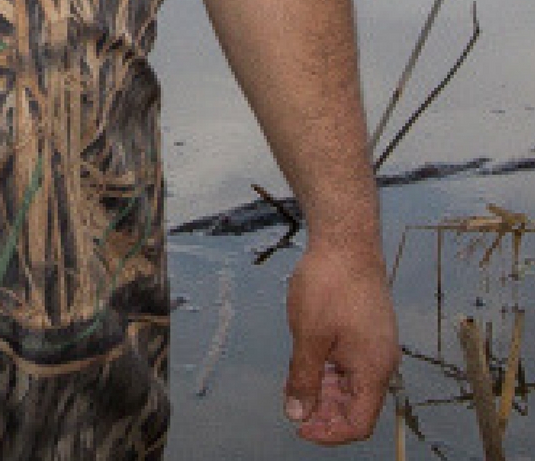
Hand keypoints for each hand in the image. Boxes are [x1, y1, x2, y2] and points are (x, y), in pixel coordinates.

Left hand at [282, 236, 399, 443]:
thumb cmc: (329, 285)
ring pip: (351, 384)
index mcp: (374, 370)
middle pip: (356, 405)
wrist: (346, 240)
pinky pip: (349, 362)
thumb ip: (304, 378)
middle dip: (325, 412)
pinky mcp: (366, 329)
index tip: (300, 428)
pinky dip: (328, 370)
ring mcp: (375, 345)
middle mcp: (380, 362)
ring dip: (324, 391)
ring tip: (293, 389)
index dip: (330, 432)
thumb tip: (298, 413)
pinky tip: (305, 365)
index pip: (359, 422)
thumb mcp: (309, 336)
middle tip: (293, 409)